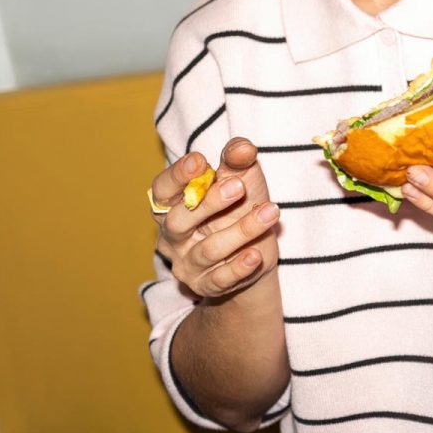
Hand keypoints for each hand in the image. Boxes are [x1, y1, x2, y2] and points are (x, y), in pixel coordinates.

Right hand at [151, 137, 280, 299]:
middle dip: (208, 203)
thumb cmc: (237, 207)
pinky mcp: (207, 285)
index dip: (176, 176)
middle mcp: (173, 236)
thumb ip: (237, 161)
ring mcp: (188, 263)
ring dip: (241, 231)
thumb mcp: (239, 179)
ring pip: (209, 250)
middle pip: (179, 221)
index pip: (161, 191)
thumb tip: (244, 147)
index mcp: (171, 205)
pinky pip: (221, 279)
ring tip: (270, 212)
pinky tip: (257, 255)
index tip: (200, 161)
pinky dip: (239, 267)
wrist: (254, 253)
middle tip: (238, 186)